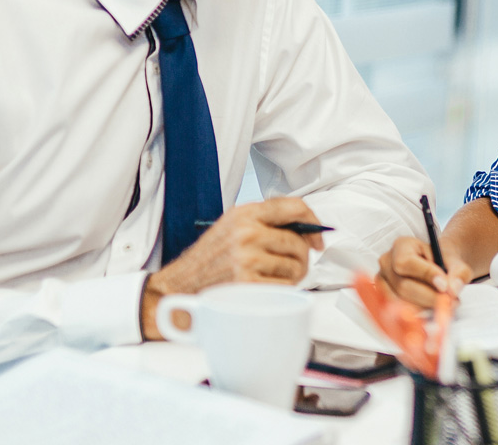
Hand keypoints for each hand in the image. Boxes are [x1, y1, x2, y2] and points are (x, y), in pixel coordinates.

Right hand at [141, 198, 325, 338]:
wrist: (179, 287)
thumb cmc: (209, 260)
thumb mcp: (232, 226)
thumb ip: (265, 222)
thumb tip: (307, 230)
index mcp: (245, 213)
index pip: (294, 207)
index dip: (313, 221)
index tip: (317, 236)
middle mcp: (247, 232)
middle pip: (298, 241)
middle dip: (302, 256)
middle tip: (293, 265)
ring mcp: (247, 258)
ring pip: (295, 265)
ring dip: (293, 275)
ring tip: (275, 277)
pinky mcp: (248, 283)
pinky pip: (285, 286)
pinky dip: (283, 290)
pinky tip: (268, 289)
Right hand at [376, 236, 472, 308]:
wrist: (437, 267)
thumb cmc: (443, 262)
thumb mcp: (455, 262)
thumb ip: (458, 273)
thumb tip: (452, 289)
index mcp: (402, 246)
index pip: (406, 262)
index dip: (425, 275)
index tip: (444, 286)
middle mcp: (387, 262)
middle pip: (403, 286)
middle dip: (429, 297)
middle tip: (450, 302)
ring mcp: (382, 282)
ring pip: (400, 302)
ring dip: (424, 308)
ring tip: (444, 306)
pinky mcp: (384, 298)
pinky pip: (397, 312)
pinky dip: (416, 315)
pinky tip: (431, 312)